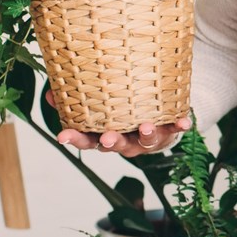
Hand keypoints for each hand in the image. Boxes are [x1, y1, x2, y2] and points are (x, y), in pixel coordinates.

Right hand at [47, 91, 190, 156]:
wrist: (156, 121)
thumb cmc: (122, 112)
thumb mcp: (99, 108)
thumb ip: (77, 101)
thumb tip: (51, 91)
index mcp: (105, 136)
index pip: (87, 140)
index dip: (75, 139)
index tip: (61, 137)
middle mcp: (126, 141)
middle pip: (118, 145)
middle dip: (113, 143)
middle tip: (108, 139)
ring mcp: (147, 139)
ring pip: (146, 141)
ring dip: (146, 135)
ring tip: (146, 127)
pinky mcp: (168, 131)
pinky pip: (174, 129)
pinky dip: (179, 126)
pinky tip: (185, 123)